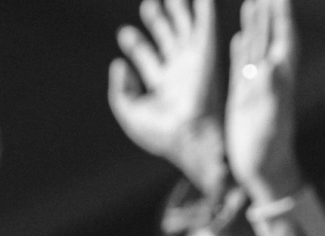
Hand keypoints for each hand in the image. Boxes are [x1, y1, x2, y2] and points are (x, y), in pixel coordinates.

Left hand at [109, 0, 225, 195]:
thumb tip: (117, 65)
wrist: (188, 133)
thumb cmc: (159, 132)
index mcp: (161, 85)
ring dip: (177, 9)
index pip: (147, 57)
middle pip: (166, 37)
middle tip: (148, 4)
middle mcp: (178, 70)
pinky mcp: (207, 52)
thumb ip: (119, 90)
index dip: (135, 43)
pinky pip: (205, 23)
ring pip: (184, 27)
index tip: (123, 33)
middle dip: (157, 21)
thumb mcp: (130, 112)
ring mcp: (193, 60)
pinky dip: (203, 8)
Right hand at [224, 0, 300, 203]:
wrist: (262, 170)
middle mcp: (268, 78)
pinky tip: (237, 38)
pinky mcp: (243, 99)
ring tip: (253, 2)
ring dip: (254, 25)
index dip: (281, 16)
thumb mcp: (269, 120)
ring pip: (254, 48)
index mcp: (278, 79)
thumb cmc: (268, 149)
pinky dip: (241, 50)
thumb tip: (269, 64)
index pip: (282, 38)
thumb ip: (270, 91)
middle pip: (269, 36)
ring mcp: (255, 87)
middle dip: (269, 12)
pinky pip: (241, 68)